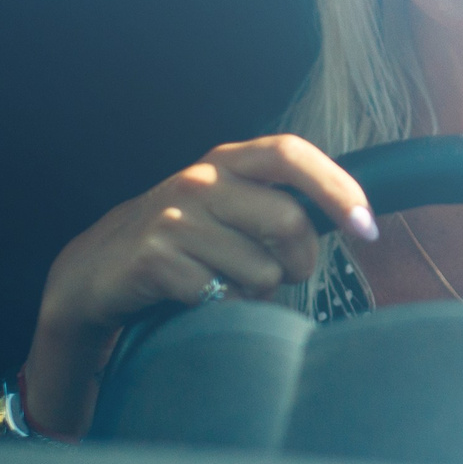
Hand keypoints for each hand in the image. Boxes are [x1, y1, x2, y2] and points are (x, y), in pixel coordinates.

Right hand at [21, 135, 376, 438]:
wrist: (95, 272)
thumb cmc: (179, 240)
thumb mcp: (225, 206)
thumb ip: (275, 201)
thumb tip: (351, 217)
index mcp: (225, 161)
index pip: (291, 154)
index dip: (337, 188)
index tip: (367, 227)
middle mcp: (200, 180)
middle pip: (288, 221)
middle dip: (301, 260)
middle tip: (290, 275)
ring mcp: (175, 219)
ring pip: (260, 270)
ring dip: (258, 291)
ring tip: (228, 285)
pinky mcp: (155, 259)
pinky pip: (222, 297)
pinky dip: (224, 309)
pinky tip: (199, 298)